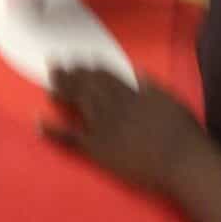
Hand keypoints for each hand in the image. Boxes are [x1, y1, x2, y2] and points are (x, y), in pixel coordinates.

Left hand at [43, 67, 205, 198]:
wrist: (182, 162)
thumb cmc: (182, 132)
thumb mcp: (169, 98)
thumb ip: (149, 84)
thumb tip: (137, 71)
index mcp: (129, 92)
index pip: (103, 75)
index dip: (88, 67)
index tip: (77, 60)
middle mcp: (112, 104)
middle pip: (86, 85)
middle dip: (69, 74)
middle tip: (53, 64)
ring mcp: (102, 126)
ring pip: (77, 103)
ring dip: (61, 91)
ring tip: (48, 83)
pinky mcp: (97, 149)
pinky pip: (70, 138)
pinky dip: (52, 131)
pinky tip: (38, 123)